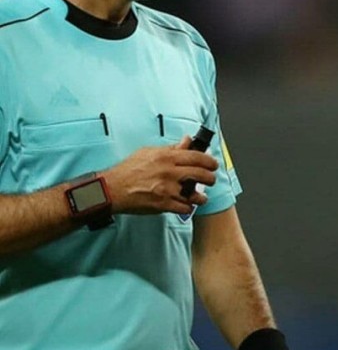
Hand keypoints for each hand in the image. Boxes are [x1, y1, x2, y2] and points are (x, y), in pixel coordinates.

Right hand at [102, 136, 217, 215]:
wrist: (112, 189)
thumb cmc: (128, 170)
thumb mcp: (149, 152)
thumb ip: (171, 148)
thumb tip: (187, 141)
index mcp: (166, 157)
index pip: (197, 157)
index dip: (210, 161)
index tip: (213, 164)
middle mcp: (169, 173)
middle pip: (201, 174)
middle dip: (211, 178)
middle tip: (211, 179)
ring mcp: (167, 189)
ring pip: (195, 194)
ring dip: (201, 196)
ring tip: (201, 196)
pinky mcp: (163, 205)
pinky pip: (185, 207)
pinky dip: (188, 207)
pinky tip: (187, 204)